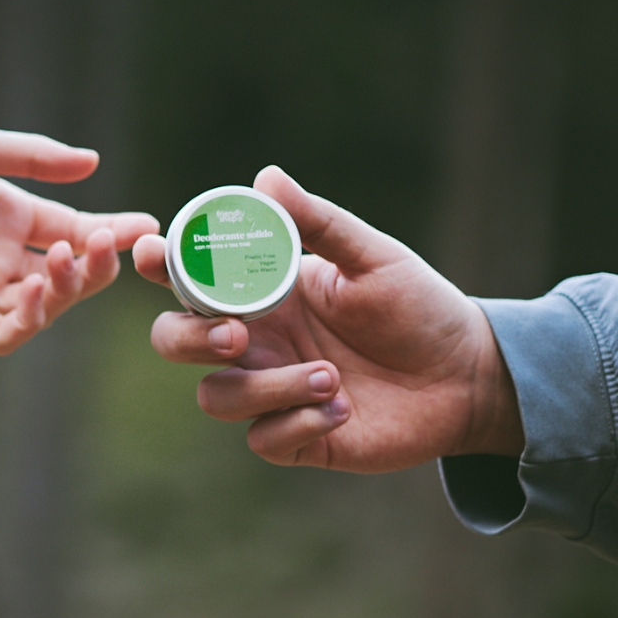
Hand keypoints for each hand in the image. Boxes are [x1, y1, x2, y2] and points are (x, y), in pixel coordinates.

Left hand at [0, 124, 157, 353]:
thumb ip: (33, 158)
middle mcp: (6, 258)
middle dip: (95, 265)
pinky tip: (36, 288)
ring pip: (46, 308)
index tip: (146, 227)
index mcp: (16, 218)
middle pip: (70, 276)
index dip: (113, 233)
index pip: (78, 232)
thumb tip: (93, 162)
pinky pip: (4, 333)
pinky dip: (30, 319)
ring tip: (64, 258)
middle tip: (101, 243)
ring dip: (66, 290)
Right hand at [133, 166, 522, 470]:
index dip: (158, 265)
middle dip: (190, 339)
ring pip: (215, 397)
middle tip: (237, 336)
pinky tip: (344, 408)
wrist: (465, 375)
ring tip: (331, 379)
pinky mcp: (297, 438)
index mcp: (262, 292)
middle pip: (175, 341)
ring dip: (266, 388)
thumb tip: (266, 177)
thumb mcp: (372, 256)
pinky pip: (263, 440)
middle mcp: (255, 341)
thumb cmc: (417, 307)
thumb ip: (318, 223)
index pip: (189, 276)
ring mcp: (270, 391)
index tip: (152, 251)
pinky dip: (299, 422)